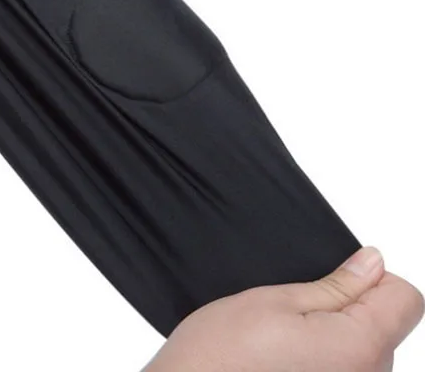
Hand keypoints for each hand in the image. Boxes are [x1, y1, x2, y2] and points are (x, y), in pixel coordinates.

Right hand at [146, 248, 423, 371]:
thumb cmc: (220, 356)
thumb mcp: (274, 300)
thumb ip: (334, 286)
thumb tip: (372, 264)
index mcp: (359, 349)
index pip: (406, 299)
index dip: (373, 278)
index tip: (339, 277)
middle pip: (384, 329)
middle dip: (348, 310)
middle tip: (293, 313)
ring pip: (363, 354)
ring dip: (333, 340)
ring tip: (282, 341)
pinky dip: (322, 365)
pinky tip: (284, 364)